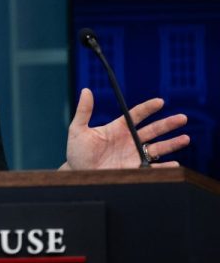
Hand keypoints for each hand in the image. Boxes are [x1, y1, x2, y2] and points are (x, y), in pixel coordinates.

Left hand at [64, 88, 189, 169]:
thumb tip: (86, 90)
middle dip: (168, 124)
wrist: (77, 172)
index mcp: (118, 128)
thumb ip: (84, 111)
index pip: (136, 115)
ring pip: (157, 147)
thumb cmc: (77, 151)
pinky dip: (164, 166)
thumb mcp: (78, 129)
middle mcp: (129, 140)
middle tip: (182, 118)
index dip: (148, 108)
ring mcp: (133, 154)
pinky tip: (174, 164)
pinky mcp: (134, 169)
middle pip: (153, 130)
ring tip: (185, 138)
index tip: (160, 102)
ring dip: (172, 143)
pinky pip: (152, 167)